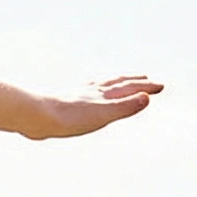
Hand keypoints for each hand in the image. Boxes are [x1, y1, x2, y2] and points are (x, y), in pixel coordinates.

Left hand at [23, 75, 163, 139]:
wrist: (35, 115)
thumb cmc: (69, 117)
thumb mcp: (102, 114)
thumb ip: (124, 107)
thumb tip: (146, 98)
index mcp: (102, 94)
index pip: (130, 88)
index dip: (146, 87)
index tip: (161, 85)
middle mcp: (91, 91)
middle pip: (116, 83)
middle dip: (133, 81)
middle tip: (146, 78)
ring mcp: (77, 95)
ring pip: (101, 86)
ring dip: (114, 84)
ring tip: (119, 83)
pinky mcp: (65, 103)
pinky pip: (85, 94)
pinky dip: (94, 92)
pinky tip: (87, 96)